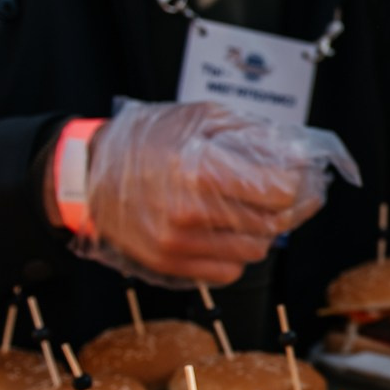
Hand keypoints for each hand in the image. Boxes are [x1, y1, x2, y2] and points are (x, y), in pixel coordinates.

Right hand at [65, 102, 357, 285]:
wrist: (88, 175)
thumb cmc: (146, 140)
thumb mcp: (200, 118)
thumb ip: (252, 135)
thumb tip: (296, 154)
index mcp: (198, 169)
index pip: (278, 190)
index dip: (298, 182)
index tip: (301, 175)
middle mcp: (189, 211)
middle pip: (274, 223)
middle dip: (293, 208)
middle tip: (296, 194)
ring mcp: (179, 244)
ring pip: (257, 250)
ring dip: (266, 231)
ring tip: (255, 209)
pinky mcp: (170, 265)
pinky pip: (229, 271)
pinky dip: (238, 253)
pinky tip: (229, 230)